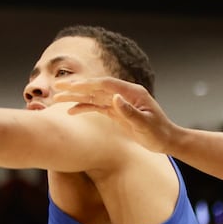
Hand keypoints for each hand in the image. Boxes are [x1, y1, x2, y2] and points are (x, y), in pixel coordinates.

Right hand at [50, 77, 176, 154]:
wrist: (166, 140)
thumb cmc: (159, 132)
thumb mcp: (145, 124)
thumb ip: (130, 111)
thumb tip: (115, 98)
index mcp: (132, 92)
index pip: (106, 84)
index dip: (89, 83)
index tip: (72, 85)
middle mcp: (123, 94)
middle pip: (96, 88)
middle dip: (76, 87)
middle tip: (56, 86)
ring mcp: (118, 102)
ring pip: (93, 97)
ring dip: (75, 97)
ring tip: (57, 98)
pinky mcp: (115, 112)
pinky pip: (96, 107)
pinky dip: (83, 107)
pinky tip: (71, 111)